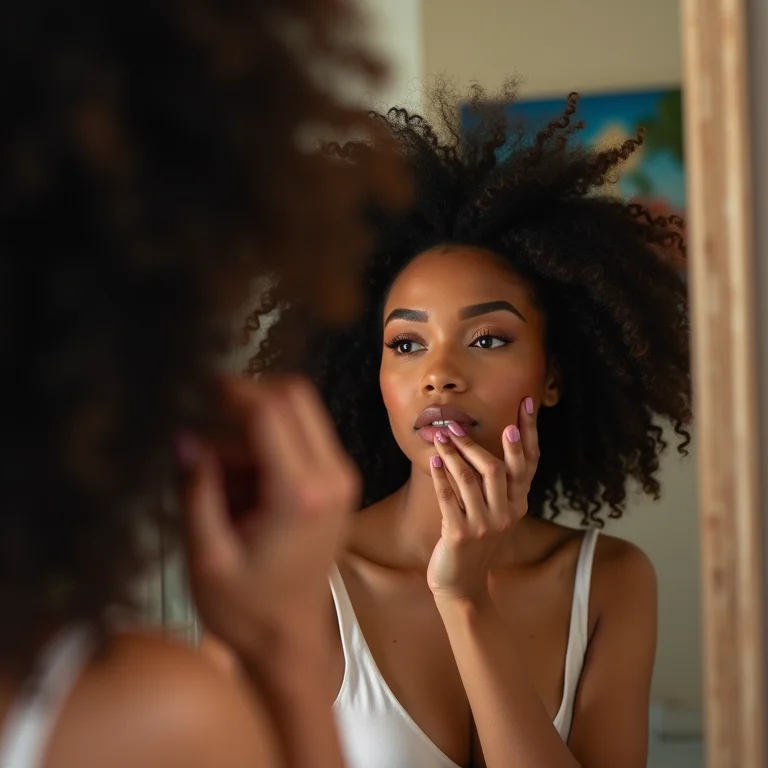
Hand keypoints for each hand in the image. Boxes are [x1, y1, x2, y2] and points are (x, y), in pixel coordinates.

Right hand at [178, 375, 359, 659]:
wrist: (292, 639)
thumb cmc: (246, 609)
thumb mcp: (207, 556)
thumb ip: (197, 490)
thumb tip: (185, 433)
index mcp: (301, 494)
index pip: (270, 409)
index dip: (230, 391)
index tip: (193, 390)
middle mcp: (332, 476)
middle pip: (294, 394)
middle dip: (245, 397)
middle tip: (204, 421)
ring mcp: (341, 476)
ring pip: (300, 409)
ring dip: (255, 420)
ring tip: (220, 466)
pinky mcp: (337, 480)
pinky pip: (303, 433)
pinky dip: (268, 438)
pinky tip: (241, 475)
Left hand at [426, 397, 539, 603]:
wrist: (462, 585)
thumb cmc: (476, 542)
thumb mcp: (494, 513)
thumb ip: (497, 485)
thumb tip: (485, 444)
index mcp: (518, 504)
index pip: (529, 462)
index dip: (529, 432)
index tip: (525, 404)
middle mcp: (506, 513)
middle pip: (497, 468)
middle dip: (476, 443)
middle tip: (455, 425)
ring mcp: (484, 525)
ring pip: (469, 479)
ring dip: (452, 454)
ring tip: (438, 437)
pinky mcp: (459, 534)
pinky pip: (448, 497)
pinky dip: (440, 476)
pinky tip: (433, 460)